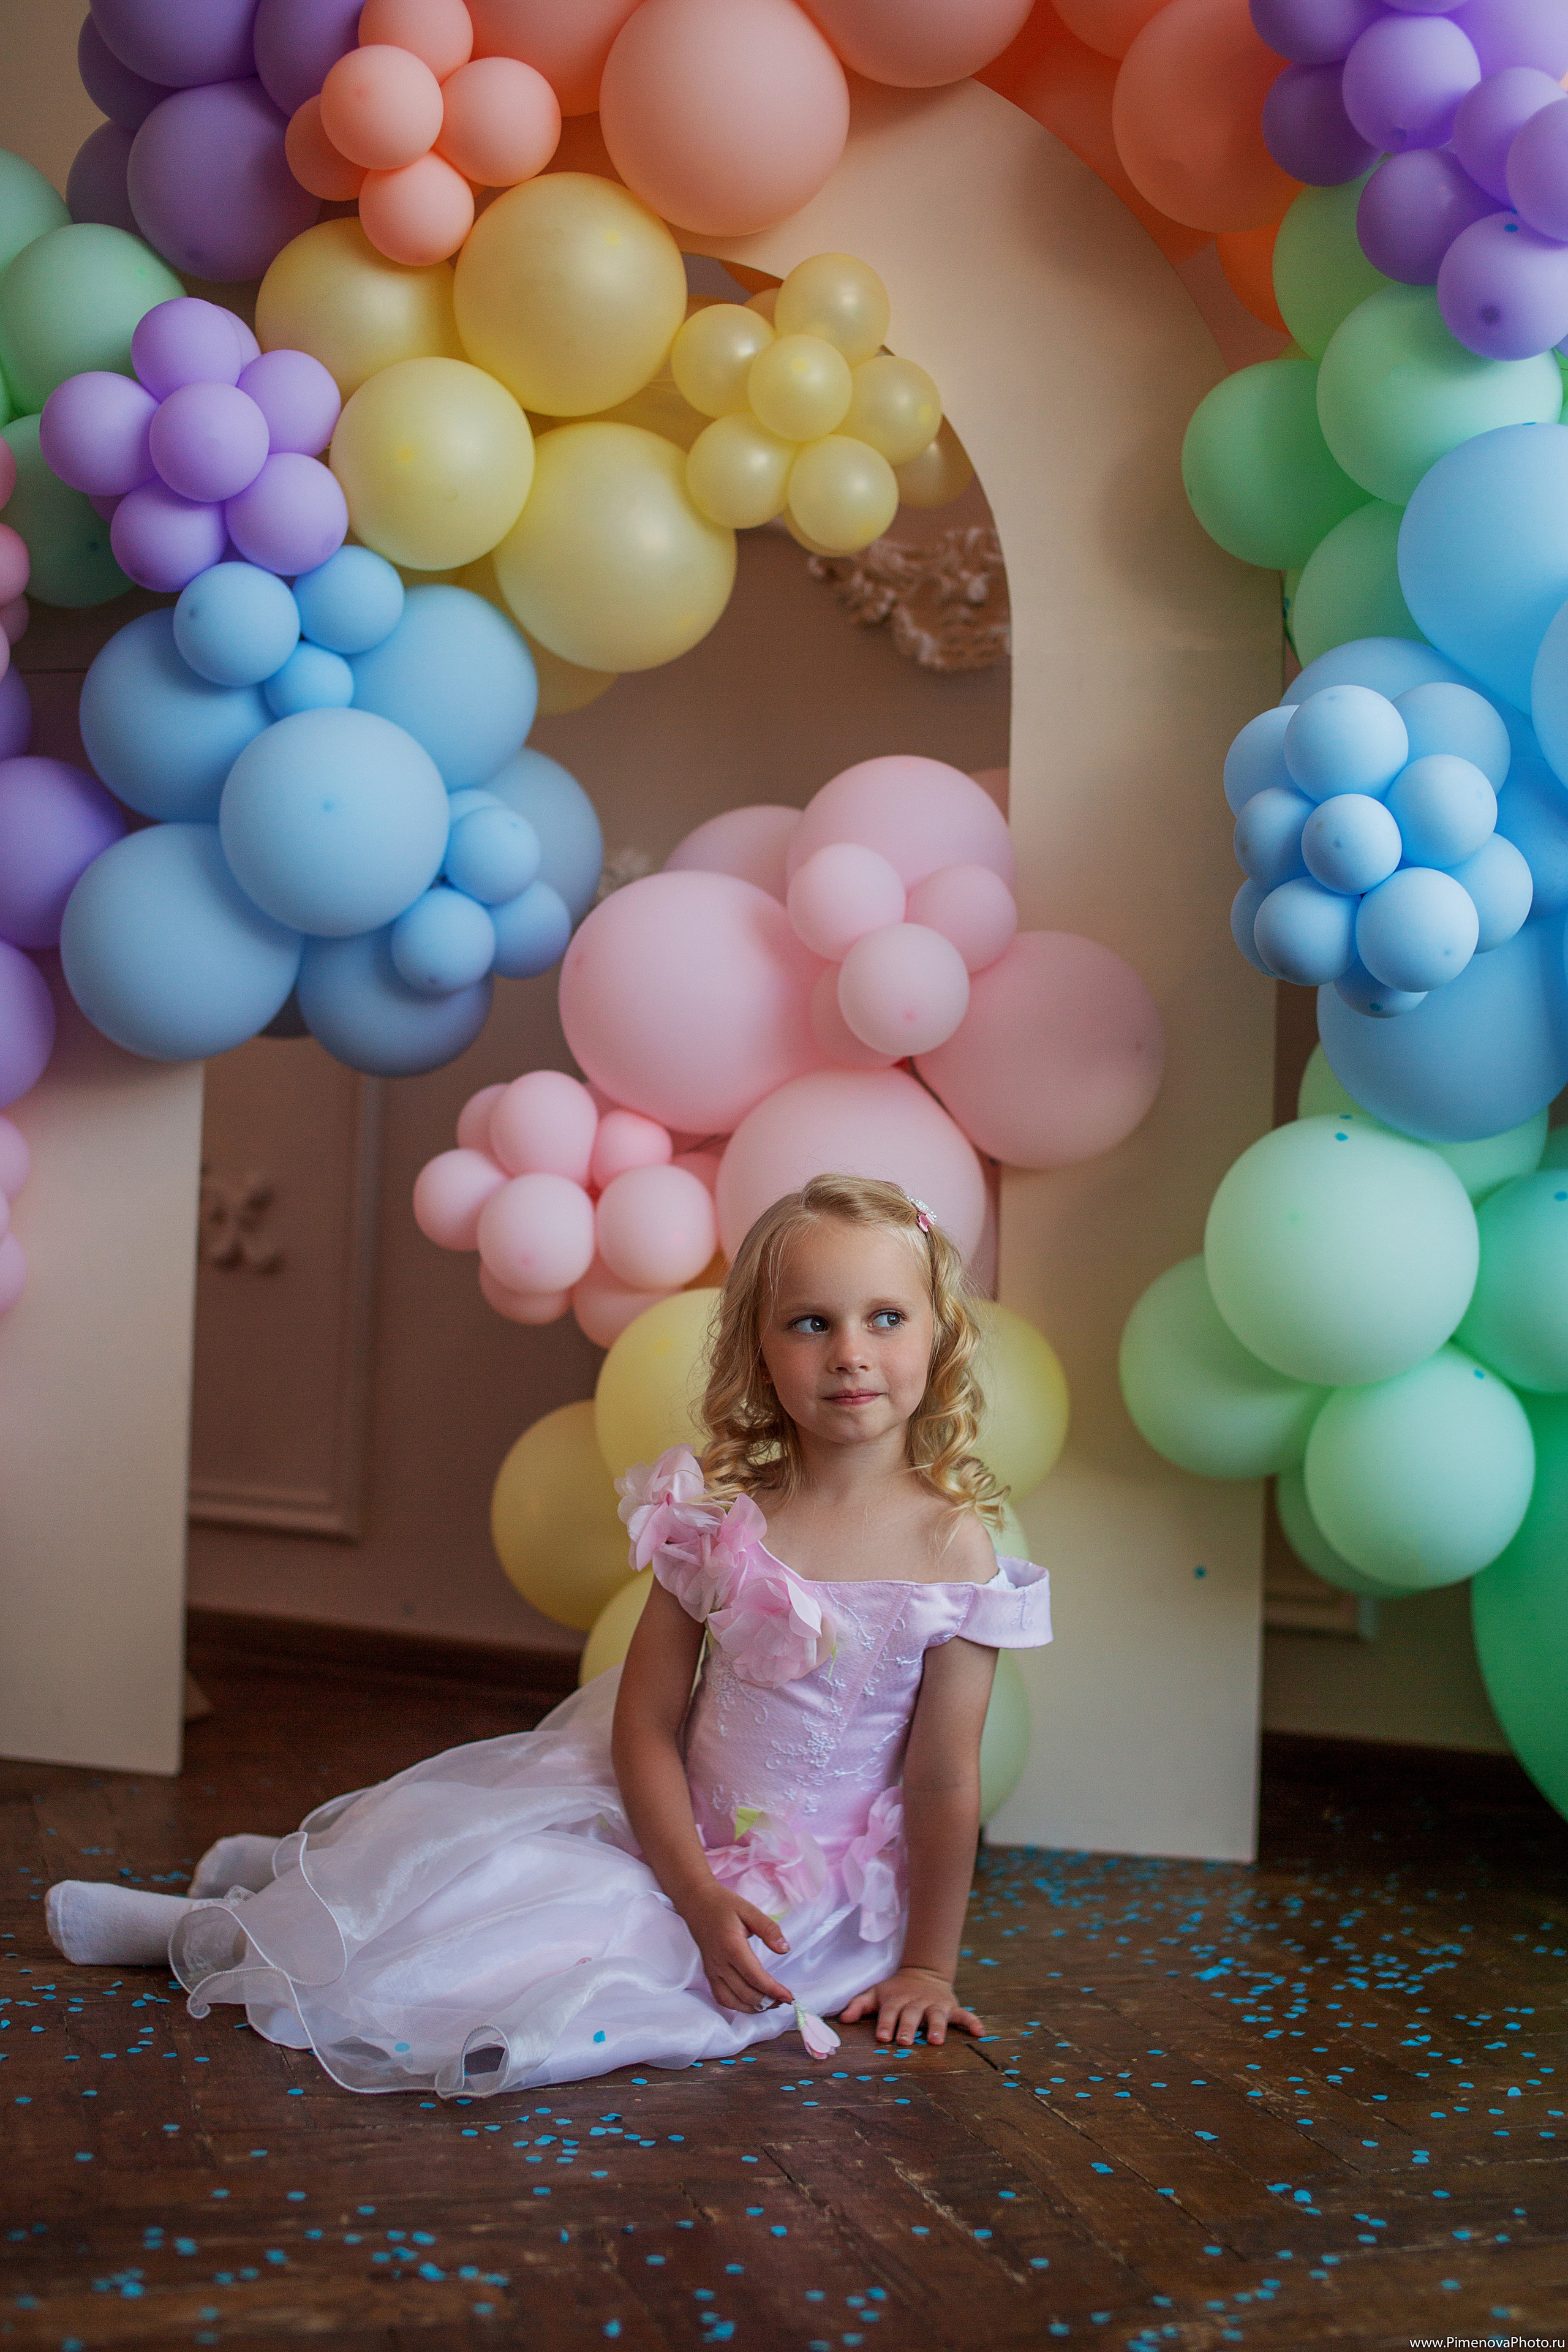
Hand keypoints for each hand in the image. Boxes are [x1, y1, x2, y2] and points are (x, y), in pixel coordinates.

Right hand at [681, 1884, 793, 2013]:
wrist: (696, 1901)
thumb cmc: (723, 1904)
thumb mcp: (749, 1910)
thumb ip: (768, 1929)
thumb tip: (784, 1949)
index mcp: (731, 1946)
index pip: (755, 1977)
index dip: (774, 1990)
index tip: (789, 1996)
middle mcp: (719, 1962)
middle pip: (745, 1993)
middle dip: (768, 2001)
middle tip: (785, 2000)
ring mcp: (712, 1970)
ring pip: (732, 2000)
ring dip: (753, 2007)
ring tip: (771, 2003)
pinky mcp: (708, 1972)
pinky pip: (721, 1997)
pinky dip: (737, 2005)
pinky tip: (751, 2003)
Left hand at [839, 1966, 981, 2046]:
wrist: (922, 1973)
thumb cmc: (894, 1991)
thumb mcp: (875, 1993)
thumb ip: (858, 2005)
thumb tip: (842, 2018)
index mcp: (896, 2000)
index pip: (888, 2013)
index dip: (885, 2024)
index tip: (882, 2036)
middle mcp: (915, 2003)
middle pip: (911, 2016)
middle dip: (908, 2028)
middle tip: (905, 2041)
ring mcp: (934, 2004)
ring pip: (936, 2016)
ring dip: (937, 2027)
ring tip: (935, 2040)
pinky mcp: (950, 2006)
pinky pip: (963, 2014)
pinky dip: (972, 2022)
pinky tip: (980, 2033)